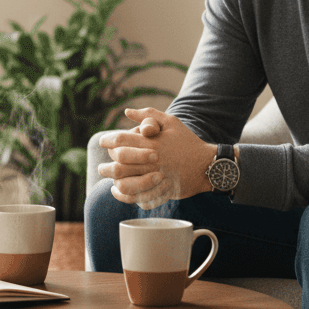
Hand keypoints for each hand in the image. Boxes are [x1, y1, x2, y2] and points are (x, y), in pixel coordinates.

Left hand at [98, 107, 214, 209]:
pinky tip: (118, 190)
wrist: (207, 165)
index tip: (103, 142)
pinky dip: (123, 195)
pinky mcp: (161, 191)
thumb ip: (148, 115)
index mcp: (152, 142)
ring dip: (112, 181)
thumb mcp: (171, 122)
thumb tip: (126, 111)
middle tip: (102, 165)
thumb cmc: (187, 141)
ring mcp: (156, 177)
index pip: (121, 140)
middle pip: (119, 163)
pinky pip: (136, 197)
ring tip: (108, 179)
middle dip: (106, 165)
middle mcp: (152, 160)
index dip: (108, 141)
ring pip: (125, 183)